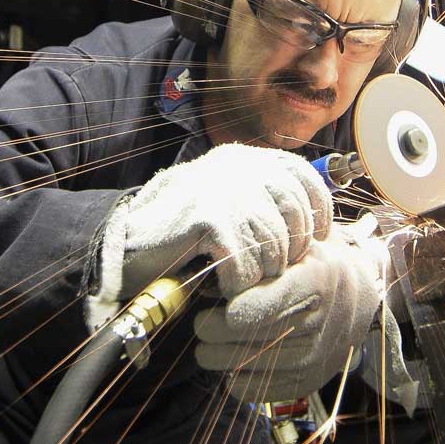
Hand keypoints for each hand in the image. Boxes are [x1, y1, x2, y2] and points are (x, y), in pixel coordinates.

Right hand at [87, 143, 331, 329]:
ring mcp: (222, 191)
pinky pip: (246, 264)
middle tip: (266, 271)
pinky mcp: (209, 218)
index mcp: (245, 158)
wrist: (126, 244)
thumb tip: (319, 220)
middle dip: (289, 252)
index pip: (304, 177)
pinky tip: (221, 285)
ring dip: (259, 273)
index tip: (316, 239)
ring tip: (238, 280)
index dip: (317, 212)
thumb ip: (266, 200)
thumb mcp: (229, 203)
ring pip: (273, 245)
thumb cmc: (182, 231)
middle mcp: (237, 167)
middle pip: (294, 215)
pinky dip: (237, 284)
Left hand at [193, 219, 386, 401]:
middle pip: (244, 338)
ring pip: (243, 366)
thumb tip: (214, 269)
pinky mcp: (305, 384)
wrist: (358, 297)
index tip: (216, 300)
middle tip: (201, 321)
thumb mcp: (295, 243)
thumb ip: (259, 252)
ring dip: (215, 355)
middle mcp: (317, 324)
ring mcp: (313, 358)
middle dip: (212, 330)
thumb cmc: (313, 263)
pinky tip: (232, 358)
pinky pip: (253, 389)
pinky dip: (233, 377)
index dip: (230, 309)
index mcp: (315, 281)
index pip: (258, 308)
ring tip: (208, 341)